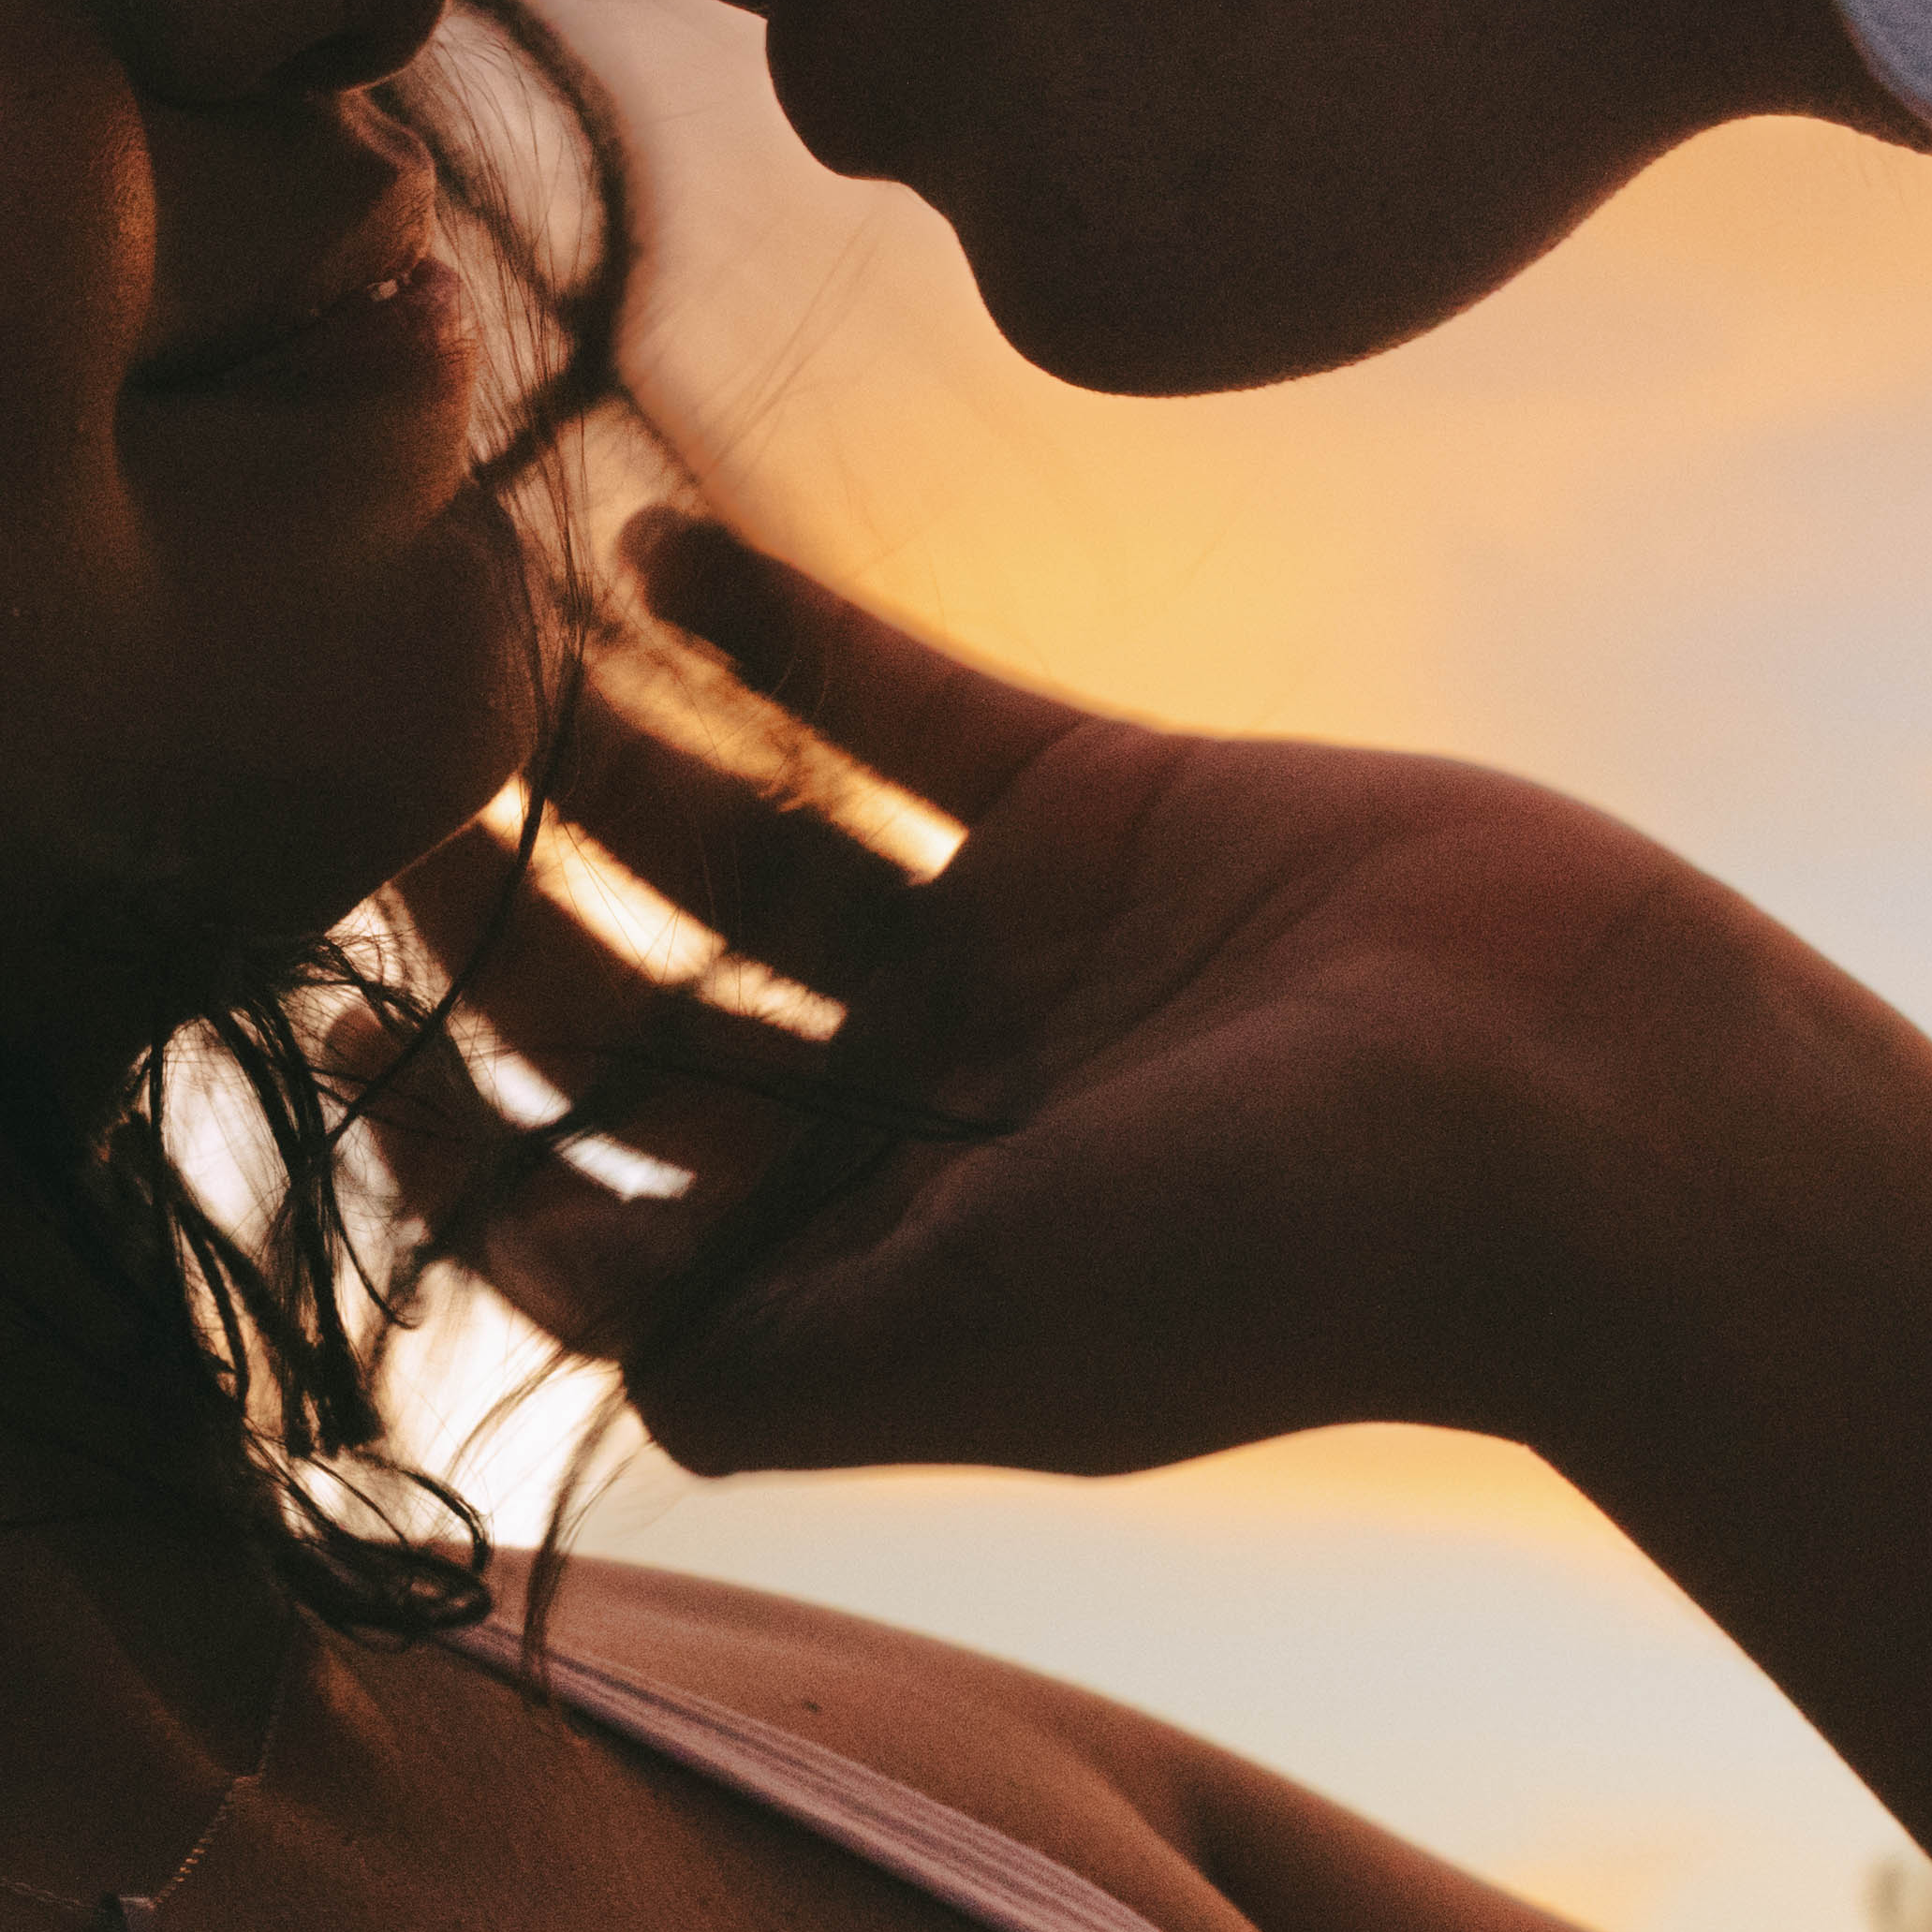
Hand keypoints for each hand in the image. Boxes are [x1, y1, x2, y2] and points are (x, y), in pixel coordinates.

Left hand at [378, 515, 1931, 1931]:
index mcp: (885, 1280)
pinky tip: (649, 548)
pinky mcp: (1105, 813)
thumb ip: (783, 1358)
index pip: (610, 1215)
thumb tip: (584, 1382)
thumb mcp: (994, 1338)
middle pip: (655, 1023)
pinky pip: (900, 711)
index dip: (462, 1137)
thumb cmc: (1302, 1261)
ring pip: (754, 852)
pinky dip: (778, 633)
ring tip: (485, 654)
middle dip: (510, 931)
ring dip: (619, 761)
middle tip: (377, 804)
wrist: (1604, 1125)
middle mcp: (925, 1130)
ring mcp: (1013, 966)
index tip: (327, 1024)